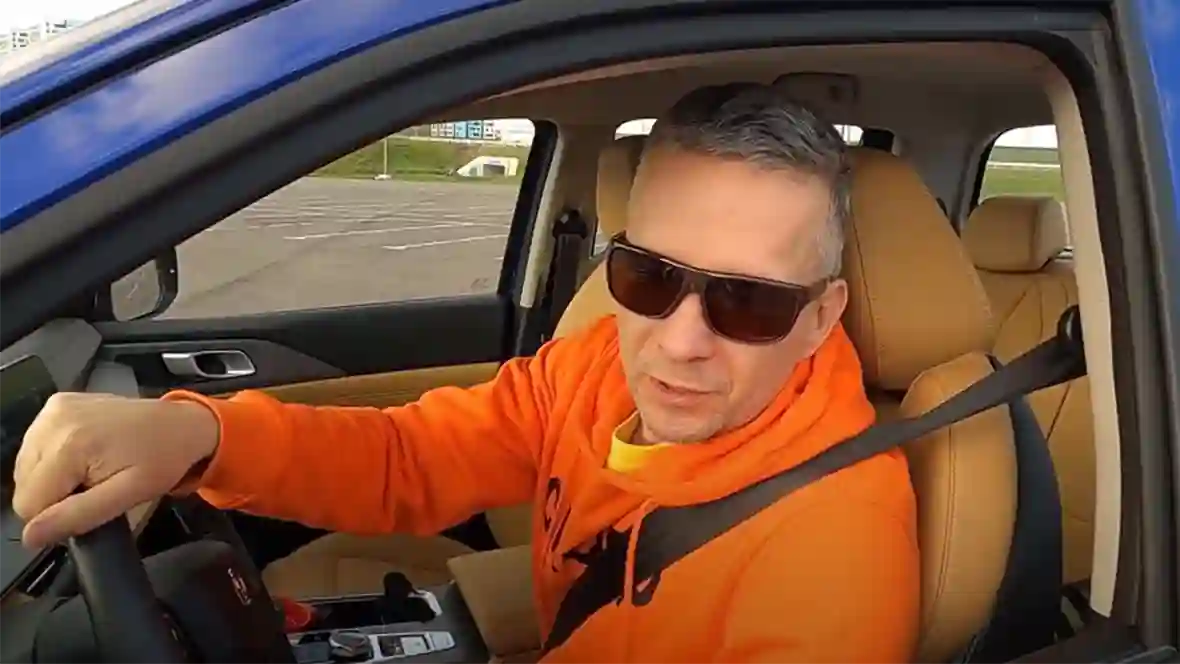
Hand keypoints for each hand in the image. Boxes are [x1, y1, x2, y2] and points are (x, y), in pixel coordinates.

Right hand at [12, 392, 219, 549]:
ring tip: (92, 470)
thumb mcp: (128, 495)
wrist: (182, 424)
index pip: (28, 503)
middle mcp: (53, 421)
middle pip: (24, 484)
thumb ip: (78, 515)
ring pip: (26, 466)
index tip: (88, 504)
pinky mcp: (57, 403)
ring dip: (52, 477)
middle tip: (94, 486)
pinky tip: (84, 454)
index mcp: (69, 445)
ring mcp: (54, 408)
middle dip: (55, 495)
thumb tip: (31, 536)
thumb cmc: (163, 459)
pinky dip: (53, 457)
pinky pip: (36, 445)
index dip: (56, 515)